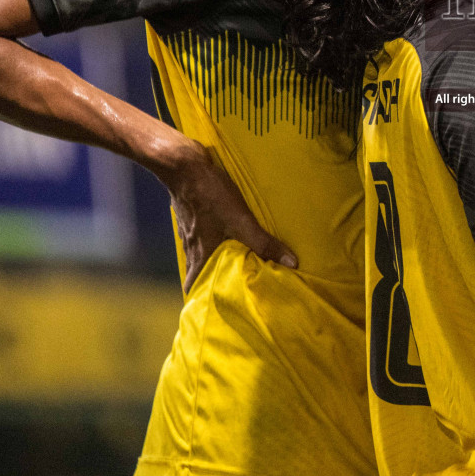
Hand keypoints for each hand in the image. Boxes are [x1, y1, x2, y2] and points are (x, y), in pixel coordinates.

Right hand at [159, 144, 297, 292]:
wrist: (184, 166)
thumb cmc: (210, 195)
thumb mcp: (241, 221)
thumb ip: (264, 243)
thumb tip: (291, 264)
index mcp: (200, 254)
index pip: (194, 286)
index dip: (201, 299)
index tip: (214, 309)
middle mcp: (191, 248)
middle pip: (196, 273)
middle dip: (209, 283)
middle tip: (227, 290)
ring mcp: (188, 231)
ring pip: (198, 255)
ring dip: (211, 263)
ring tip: (230, 266)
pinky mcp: (190, 216)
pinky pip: (199, 237)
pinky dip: (209, 243)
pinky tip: (221, 237)